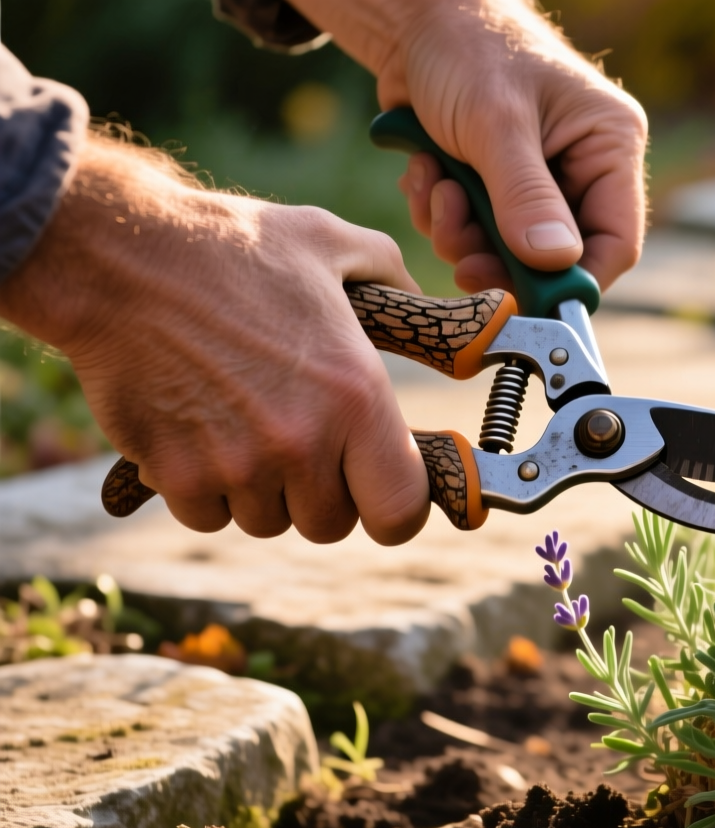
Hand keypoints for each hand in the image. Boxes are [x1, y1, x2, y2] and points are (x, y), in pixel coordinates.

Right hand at [0, 136, 430, 543]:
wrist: (117, 256)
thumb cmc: (230, 246)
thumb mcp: (329, 241)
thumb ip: (389, 273)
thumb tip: (421, 300)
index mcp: (356, 395)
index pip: (400, 510)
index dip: (395, 509)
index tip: (379, 489)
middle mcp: (302, 441)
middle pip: (330, 524)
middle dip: (321, 492)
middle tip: (301, 441)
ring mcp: (236, 464)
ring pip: (268, 522)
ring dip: (262, 490)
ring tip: (244, 424)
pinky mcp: (175, 475)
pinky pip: (208, 516)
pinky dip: (205, 489)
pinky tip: (199, 433)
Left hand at [293, 0, 648, 293]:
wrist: (412, 20)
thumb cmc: (468, 47)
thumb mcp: (496, 122)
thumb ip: (524, 195)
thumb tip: (552, 262)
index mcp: (609, 145)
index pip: (615, 240)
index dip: (575, 279)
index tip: (529, 302)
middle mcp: (582, 166)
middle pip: (556, 253)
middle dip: (501, 255)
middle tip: (461, 255)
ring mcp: (537, 178)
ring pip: (508, 248)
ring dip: (462, 233)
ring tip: (437, 190)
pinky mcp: (495, 183)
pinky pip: (474, 229)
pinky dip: (443, 213)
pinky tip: (427, 175)